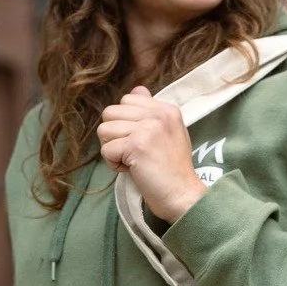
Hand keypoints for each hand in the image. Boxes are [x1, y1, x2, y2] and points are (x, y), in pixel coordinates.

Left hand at [97, 87, 203, 224]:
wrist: (182, 195)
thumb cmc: (172, 170)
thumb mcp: (168, 132)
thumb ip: (150, 111)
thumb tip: (136, 89)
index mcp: (166, 108)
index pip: (127, 100)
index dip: (126, 123)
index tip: (141, 142)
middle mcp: (158, 114)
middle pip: (110, 112)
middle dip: (114, 135)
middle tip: (133, 153)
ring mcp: (148, 128)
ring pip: (104, 130)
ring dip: (112, 150)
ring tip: (132, 161)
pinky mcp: (136, 145)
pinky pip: (106, 149)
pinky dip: (113, 164)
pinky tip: (131, 170)